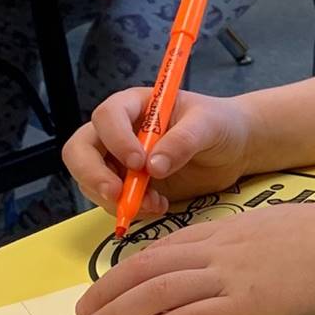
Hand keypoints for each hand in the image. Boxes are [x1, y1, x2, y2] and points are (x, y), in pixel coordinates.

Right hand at [63, 87, 259, 221]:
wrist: (234, 149)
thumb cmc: (220, 124)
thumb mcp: (209, 125)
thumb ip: (183, 141)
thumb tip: (153, 167)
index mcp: (135, 105)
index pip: (107, 116)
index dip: (115, 139)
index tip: (138, 162)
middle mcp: (119, 132)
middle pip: (80, 151)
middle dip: (92, 175)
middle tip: (117, 194)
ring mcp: (119, 161)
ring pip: (91, 181)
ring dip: (116, 199)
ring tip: (154, 203)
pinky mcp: (129, 186)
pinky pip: (112, 201)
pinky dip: (129, 209)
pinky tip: (158, 206)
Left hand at [74, 203, 314, 314]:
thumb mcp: (273, 226)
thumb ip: (240, 242)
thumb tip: (220, 258)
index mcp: (225, 231)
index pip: (162, 248)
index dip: (127, 268)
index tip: (107, 285)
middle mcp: (220, 251)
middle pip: (148, 268)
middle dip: (108, 290)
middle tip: (84, 311)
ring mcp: (232, 277)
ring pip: (160, 291)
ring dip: (122, 310)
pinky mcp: (249, 304)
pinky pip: (194, 314)